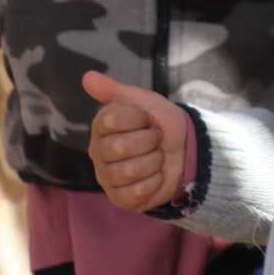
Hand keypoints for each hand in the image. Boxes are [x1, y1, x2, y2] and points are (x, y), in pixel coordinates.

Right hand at [83, 70, 188, 211]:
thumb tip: (87, 76)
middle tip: (155, 140)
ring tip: (156, 157)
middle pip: (120, 148)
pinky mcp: (121, 198)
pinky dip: (155, 181)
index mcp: (101, 128)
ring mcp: (108, 178)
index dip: (138, 118)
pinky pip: (136, 192)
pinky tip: (156, 176)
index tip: (147, 119)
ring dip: (154, 162)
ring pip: (129, 171)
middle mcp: (99, 153)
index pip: (112, 120)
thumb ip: (115, 90)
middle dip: (149, 141)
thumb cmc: (160, 123)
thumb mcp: (144, 101)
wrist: (186, 148)